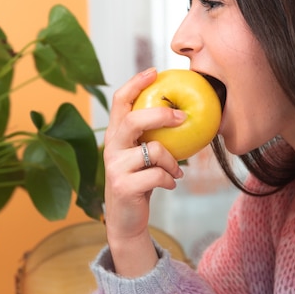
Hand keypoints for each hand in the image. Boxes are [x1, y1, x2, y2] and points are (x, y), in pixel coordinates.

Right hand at [102, 68, 185, 275]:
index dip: (135, 83)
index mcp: (116, 136)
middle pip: (132, 120)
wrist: (126, 222)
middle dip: (160, 114)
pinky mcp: (123, 187)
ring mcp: (114, 167)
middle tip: (182, 116)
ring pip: (152, 150)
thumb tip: (183, 114)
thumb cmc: (140, 182)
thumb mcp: (143, 156)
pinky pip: (158, 174)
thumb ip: (153, 137)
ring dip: (172, 160)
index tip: (154, 71)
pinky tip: (171, 184)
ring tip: (176, 169)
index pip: (119, 102)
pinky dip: (171, 179)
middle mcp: (111, 148)